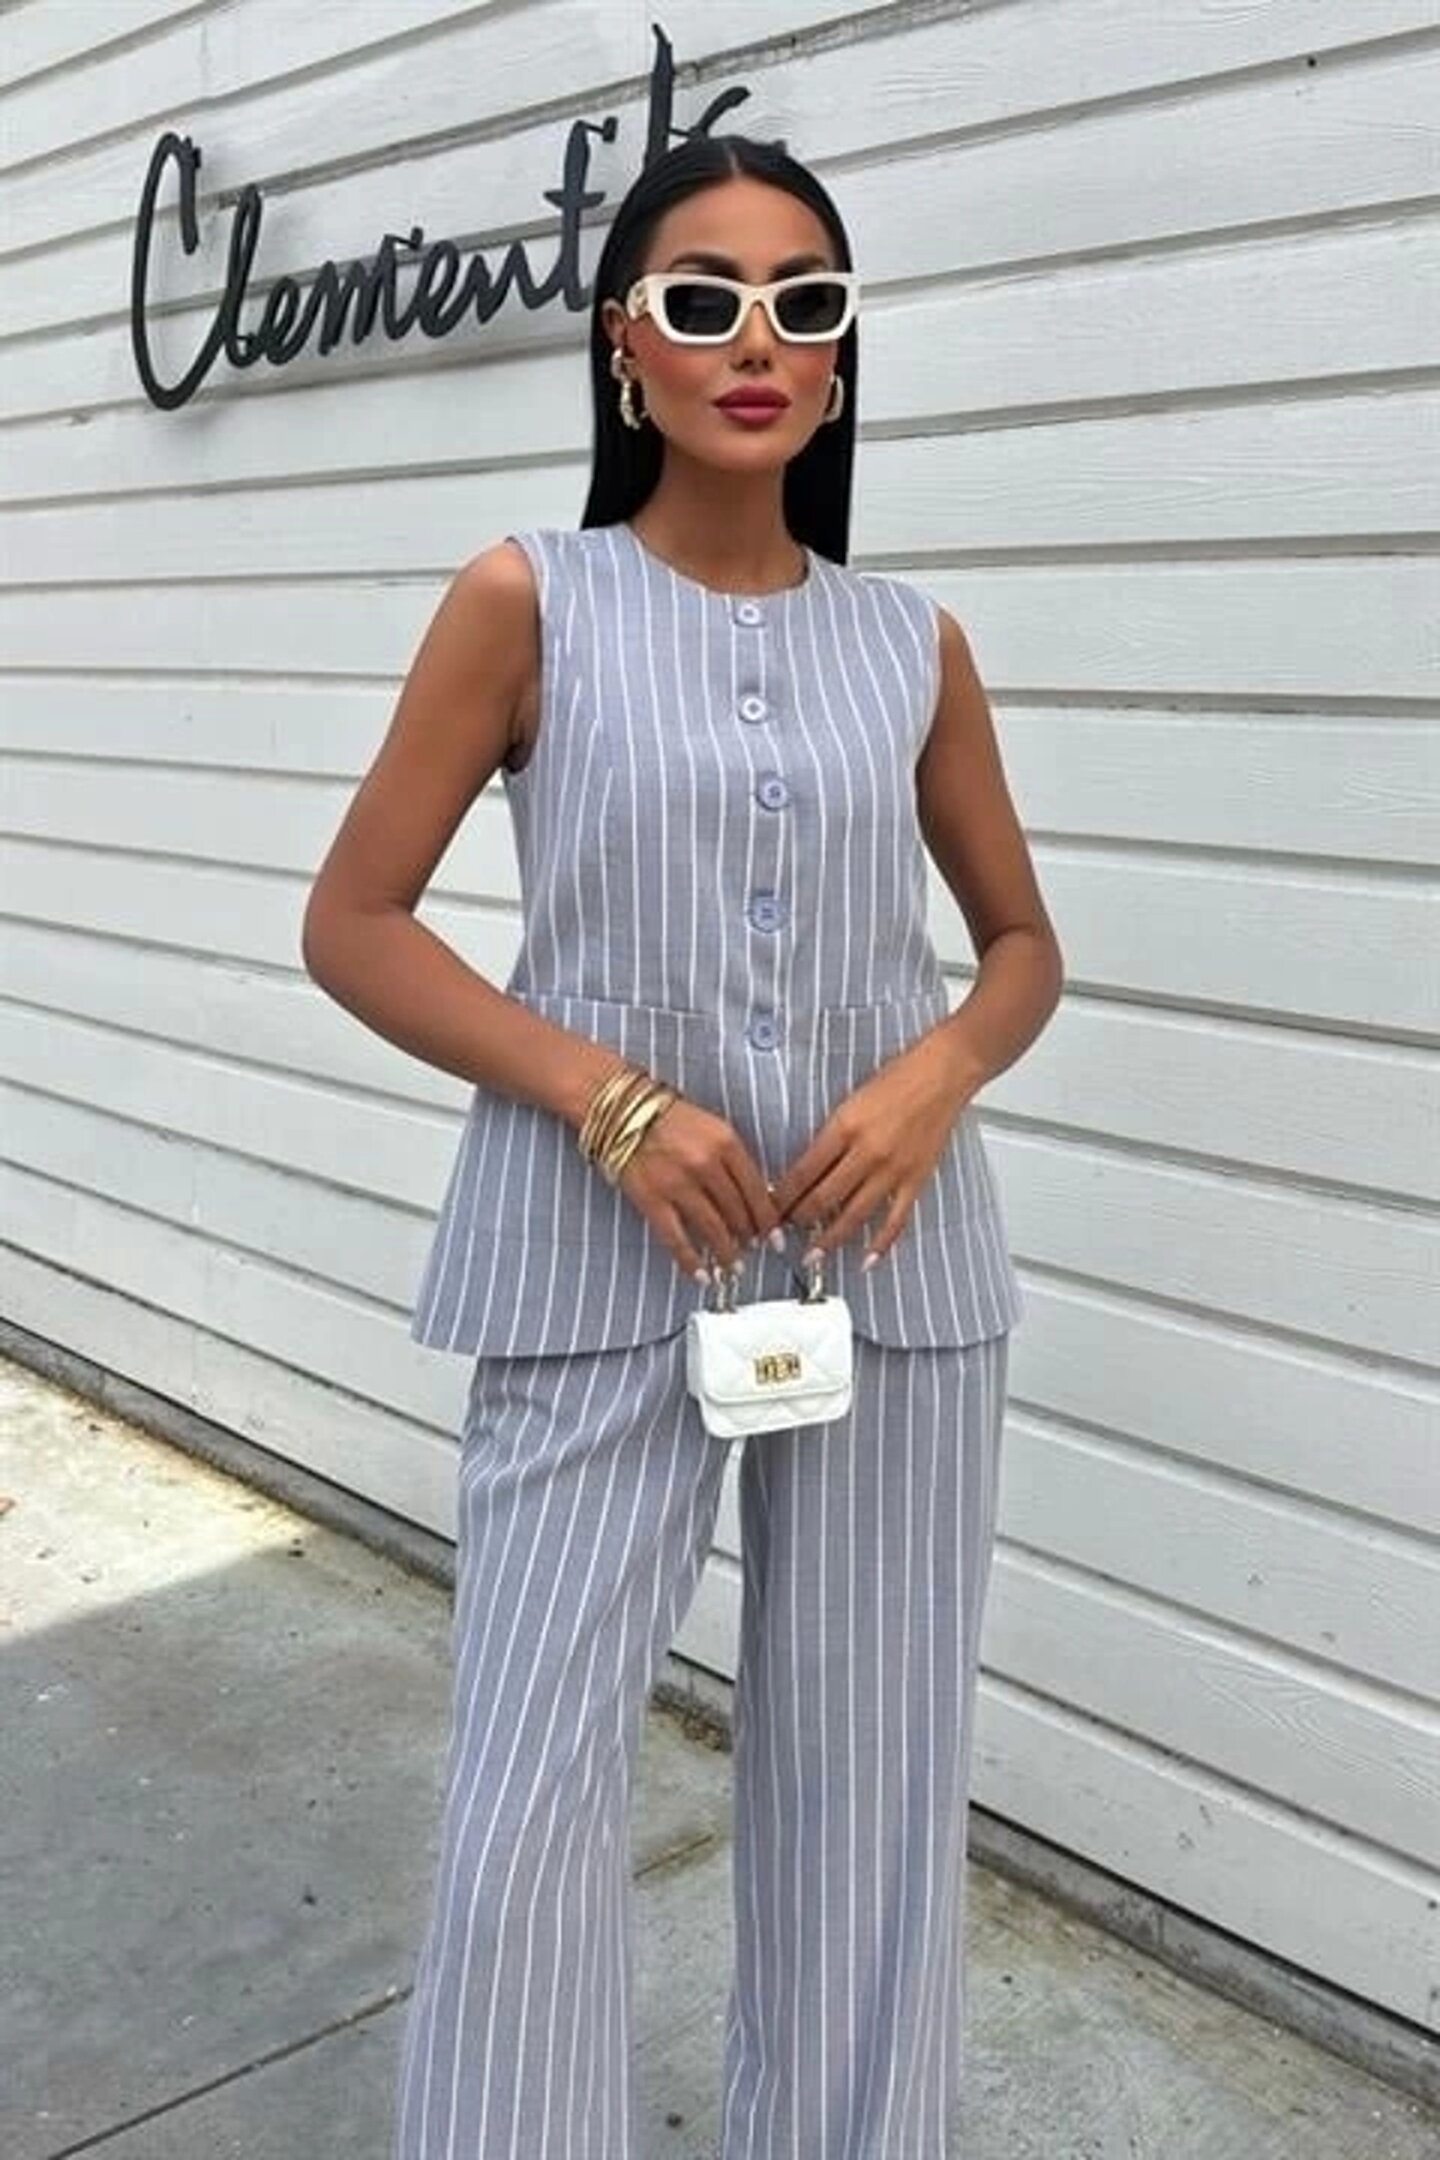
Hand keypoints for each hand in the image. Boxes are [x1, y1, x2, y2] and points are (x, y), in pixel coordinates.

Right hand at [615, 1096, 783, 1281]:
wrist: (621, 1108)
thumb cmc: (668, 1116)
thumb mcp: (713, 1127)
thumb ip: (734, 1159)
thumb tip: (755, 1199)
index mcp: (726, 1142)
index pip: (757, 1191)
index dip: (768, 1220)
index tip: (775, 1236)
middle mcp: (706, 1164)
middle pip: (738, 1213)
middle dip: (749, 1237)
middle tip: (753, 1249)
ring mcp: (678, 1184)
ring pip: (713, 1230)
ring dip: (726, 1253)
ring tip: (732, 1266)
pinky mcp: (652, 1199)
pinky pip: (677, 1239)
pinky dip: (691, 1261)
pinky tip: (701, 1274)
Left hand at [769, 1034, 975, 1269]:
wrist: (942, 1072)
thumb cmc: (897, 1078)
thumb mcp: (849, 1102)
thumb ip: (830, 1137)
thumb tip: (807, 1170)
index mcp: (843, 1128)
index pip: (801, 1173)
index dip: (782, 1197)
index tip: (772, 1209)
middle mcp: (866, 1152)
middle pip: (821, 1199)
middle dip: (798, 1221)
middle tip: (785, 1234)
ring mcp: (892, 1170)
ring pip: (853, 1216)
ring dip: (829, 1240)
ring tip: (813, 1256)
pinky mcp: (916, 1179)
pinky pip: (895, 1220)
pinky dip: (880, 1244)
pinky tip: (866, 1260)